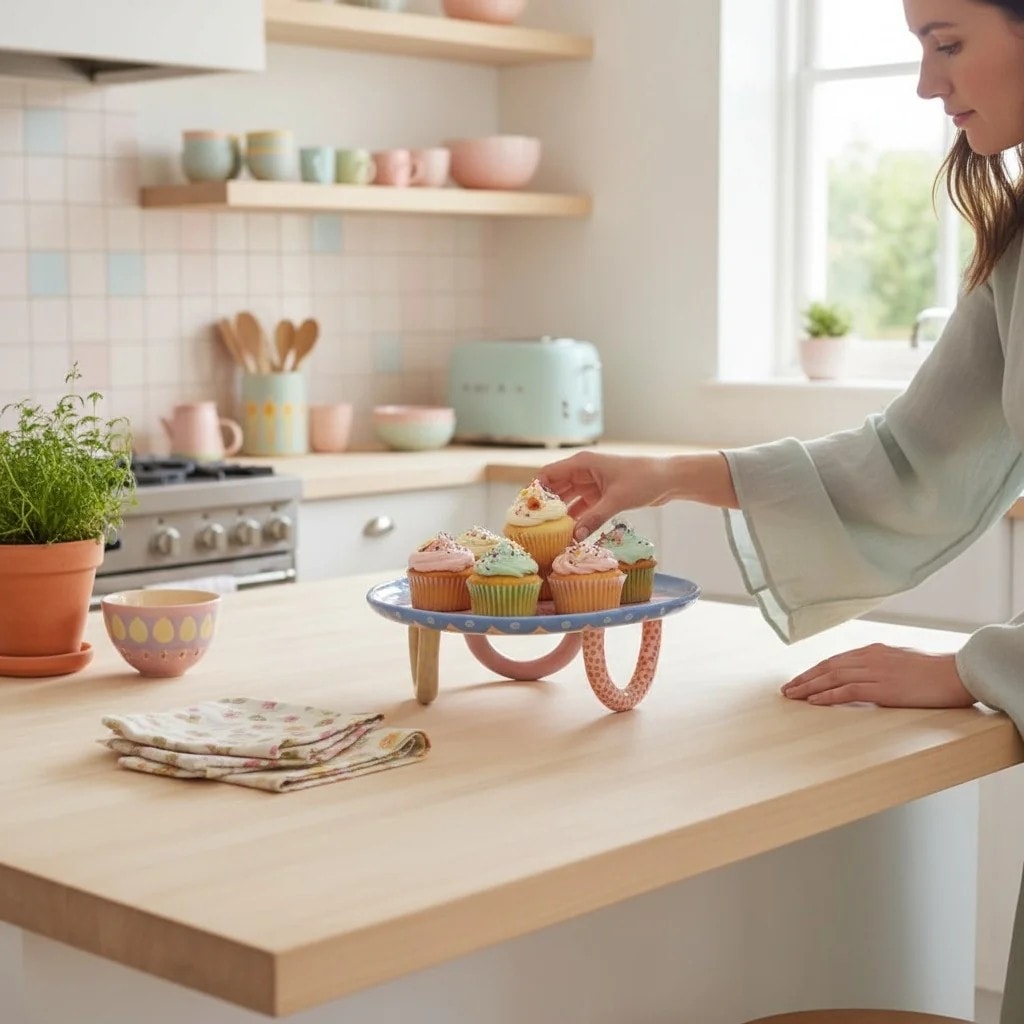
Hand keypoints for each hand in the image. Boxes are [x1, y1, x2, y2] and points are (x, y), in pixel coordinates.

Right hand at [538, 452, 670, 540]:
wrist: (668, 480)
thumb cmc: (643, 480)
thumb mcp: (616, 500)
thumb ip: (594, 518)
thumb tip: (574, 536)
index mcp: (582, 463)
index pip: (549, 473)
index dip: (536, 490)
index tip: (527, 509)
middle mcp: (583, 472)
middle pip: (555, 488)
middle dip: (547, 507)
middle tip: (535, 528)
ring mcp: (591, 484)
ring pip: (568, 501)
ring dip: (561, 516)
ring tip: (551, 534)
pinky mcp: (600, 496)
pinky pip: (581, 509)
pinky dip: (576, 520)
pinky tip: (570, 535)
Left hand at [781, 643, 976, 707]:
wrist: (958, 674)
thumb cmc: (936, 671)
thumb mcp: (903, 662)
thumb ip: (882, 666)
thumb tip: (869, 678)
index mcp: (874, 650)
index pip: (836, 660)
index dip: (815, 670)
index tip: (800, 679)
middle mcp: (870, 657)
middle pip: (828, 667)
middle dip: (805, 678)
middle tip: (787, 689)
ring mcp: (876, 671)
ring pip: (832, 677)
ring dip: (809, 687)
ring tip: (792, 696)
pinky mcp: (883, 687)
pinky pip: (847, 690)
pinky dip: (828, 695)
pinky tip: (814, 701)